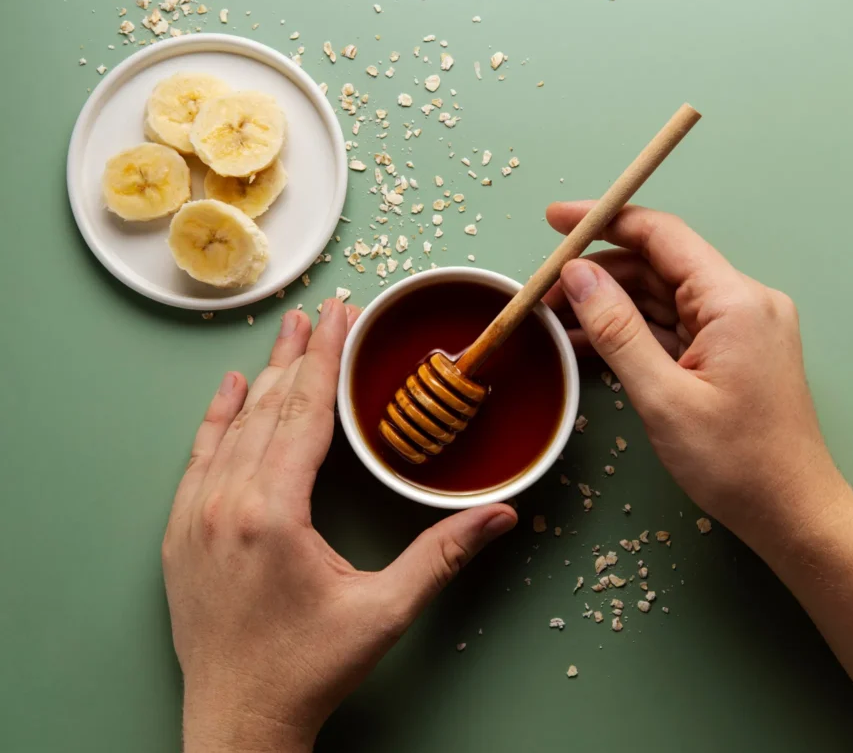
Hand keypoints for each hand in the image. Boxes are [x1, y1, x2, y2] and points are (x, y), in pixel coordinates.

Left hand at [162, 300, 517, 752]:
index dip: (328, 360)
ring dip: (264, 377)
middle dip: (301, 355)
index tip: (341, 317)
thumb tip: (502, 515)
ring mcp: (194, 516)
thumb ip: (442, 556)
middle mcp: (225, 504)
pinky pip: (198, 457)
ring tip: (287, 334)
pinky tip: (228, 390)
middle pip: (270, 408)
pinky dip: (216, 418)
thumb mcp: (383, 612)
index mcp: (272, 513)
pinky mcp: (180, 533)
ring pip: (233, 427)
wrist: (237, 721)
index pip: (306, 414)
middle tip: (324, 311)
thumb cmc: (306, 669)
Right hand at [545, 201, 844, 540]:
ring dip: (611, 307)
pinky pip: (675, 328)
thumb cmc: (737, 463)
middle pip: (659, 266)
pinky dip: (634, 333)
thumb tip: (578, 276)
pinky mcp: (733, 353)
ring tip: (555, 323)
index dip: (604, 221)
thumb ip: (617, 329)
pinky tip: (590, 345)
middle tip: (543, 295)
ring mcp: (740, 328)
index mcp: (734, 301)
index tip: (555, 221)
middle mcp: (743, 303)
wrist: (792, 513)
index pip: (662, 235)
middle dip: (599, 275)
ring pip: (663, 298)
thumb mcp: (663, 398)